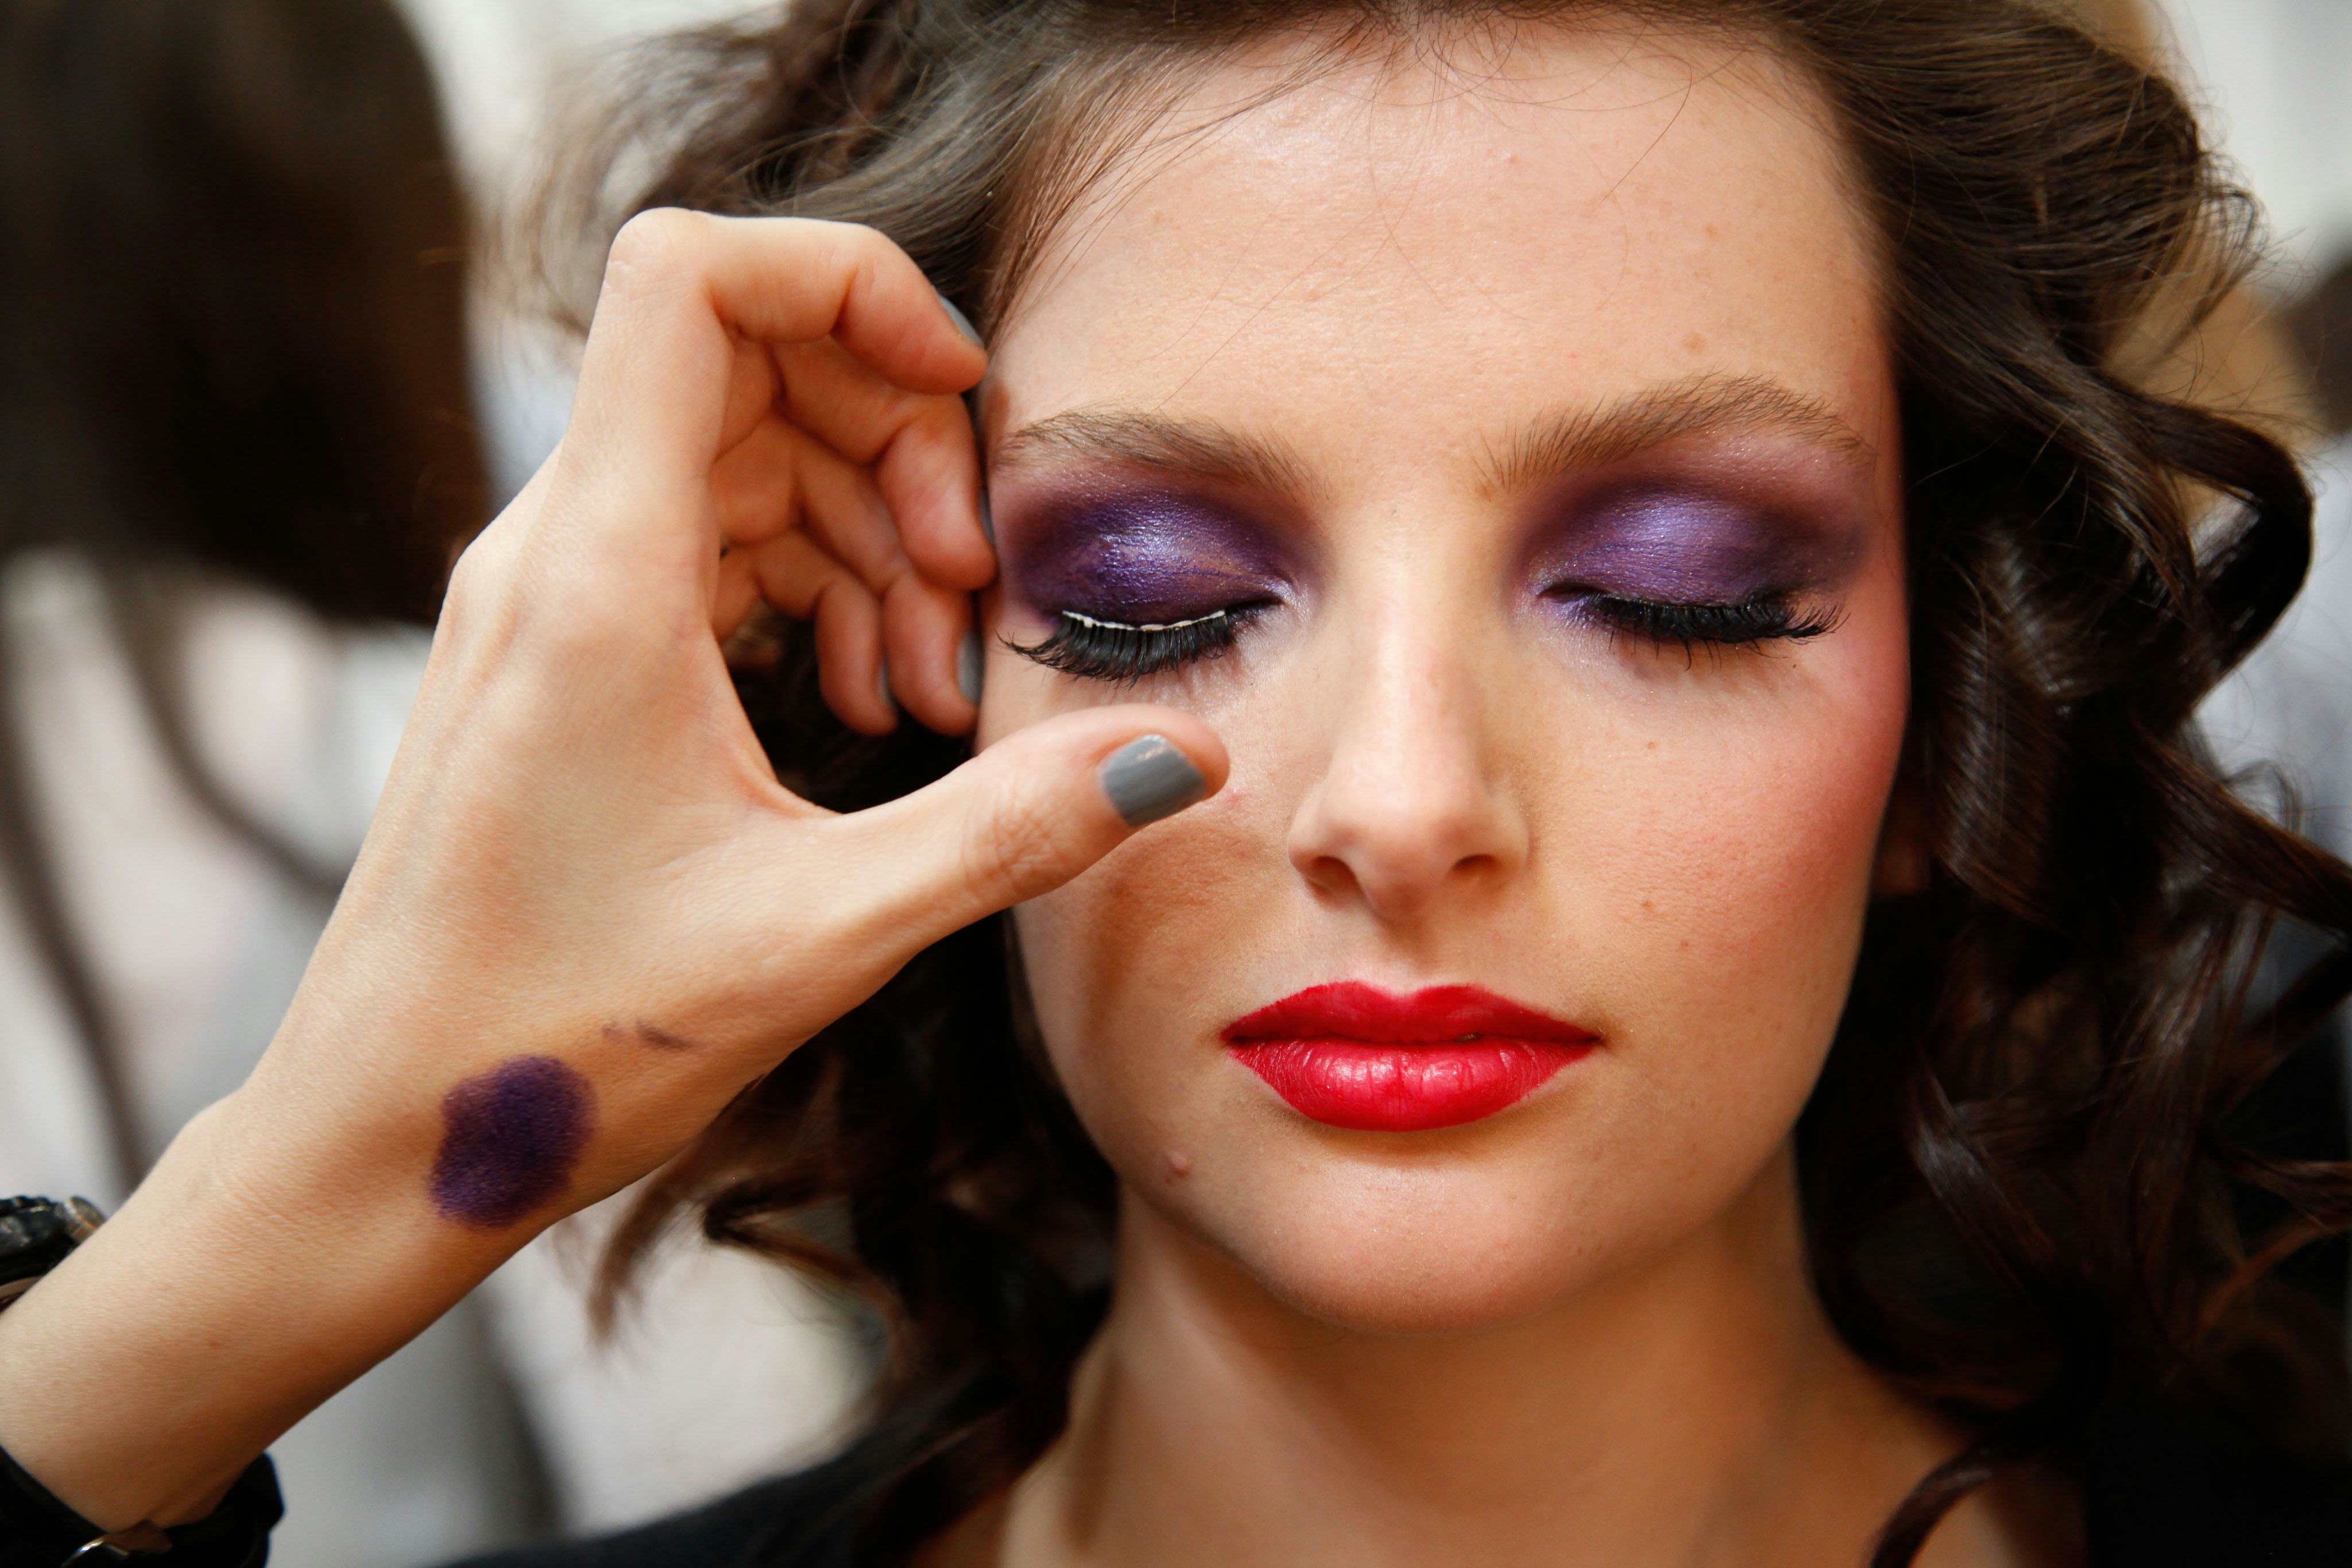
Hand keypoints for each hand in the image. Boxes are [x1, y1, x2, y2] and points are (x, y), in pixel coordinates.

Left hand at [0, 211, 1224, 1528]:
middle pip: (750, 360)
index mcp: (599, 569)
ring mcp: (552, 592)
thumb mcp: (822, 933)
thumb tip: (1180, 758)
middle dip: (896, 447)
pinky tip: (863, 705)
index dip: (847, 282)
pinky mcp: (562, 648)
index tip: (960, 395)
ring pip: (740, 455)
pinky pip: (710, 543)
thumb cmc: (562, 1038)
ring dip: (866, 534)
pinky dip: (810, 588)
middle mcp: (558, 546)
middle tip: (968, 598)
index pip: (691, 275)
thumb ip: (1009, 828)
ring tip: (926, 689)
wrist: (383, 1127)